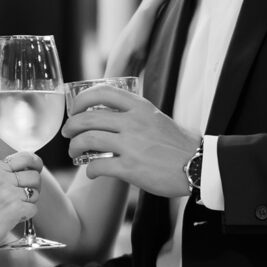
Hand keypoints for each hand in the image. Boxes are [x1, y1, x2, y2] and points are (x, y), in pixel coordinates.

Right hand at [0, 153, 45, 253]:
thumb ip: (6, 174)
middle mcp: (2, 178)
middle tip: (21, 197)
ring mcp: (9, 193)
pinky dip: (26, 215)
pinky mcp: (16, 208)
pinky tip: (13, 217)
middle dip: (33, 188)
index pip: (25, 157)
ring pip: (35, 193)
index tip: (37, 167)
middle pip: (35, 176)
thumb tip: (30, 168)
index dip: (35, 163)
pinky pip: (33, 209)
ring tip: (13, 208)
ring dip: (29, 203)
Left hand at [63, 88, 198, 197]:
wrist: (199, 164)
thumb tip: (112, 115)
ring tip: (75, 153)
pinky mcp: (131, 168)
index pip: (102, 93)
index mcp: (140, 107)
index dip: (81, 100)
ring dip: (75, 148)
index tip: (75, 110)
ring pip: (87, 140)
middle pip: (87, 119)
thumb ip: (135, 114)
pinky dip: (90, 170)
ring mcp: (131, 145)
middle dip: (71, 127)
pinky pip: (98, 166)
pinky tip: (92, 173)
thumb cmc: (179, 145)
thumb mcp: (157, 117)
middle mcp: (133, 122)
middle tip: (68, 134)